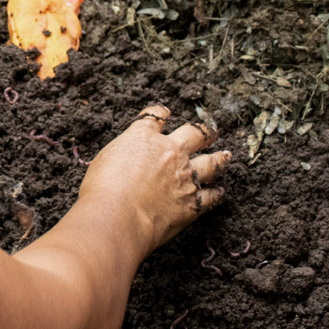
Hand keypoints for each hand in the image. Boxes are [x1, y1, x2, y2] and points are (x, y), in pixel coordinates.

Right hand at [77, 104, 230, 256]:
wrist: (118, 215)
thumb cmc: (102, 189)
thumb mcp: (104, 160)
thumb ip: (121, 155)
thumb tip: (126, 159)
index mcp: (143, 137)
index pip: (155, 117)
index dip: (160, 113)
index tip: (165, 113)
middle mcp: (169, 152)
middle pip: (194, 134)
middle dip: (204, 131)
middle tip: (211, 131)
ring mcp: (184, 176)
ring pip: (211, 162)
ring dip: (220, 158)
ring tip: (226, 155)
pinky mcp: (192, 202)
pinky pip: (211, 196)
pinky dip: (217, 194)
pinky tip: (220, 192)